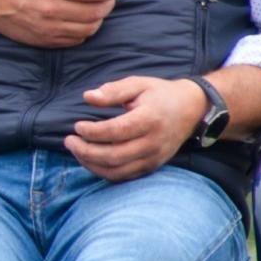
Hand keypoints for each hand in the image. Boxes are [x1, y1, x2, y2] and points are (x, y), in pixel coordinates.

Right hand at [0, 0, 119, 47]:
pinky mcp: (45, 40)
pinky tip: (80, 19)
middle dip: (108, 2)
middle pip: (97, 11)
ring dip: (98, 17)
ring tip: (95, 7)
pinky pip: (76, 39)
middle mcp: (51, 8)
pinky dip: (84, 30)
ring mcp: (48, 27)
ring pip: (90, 28)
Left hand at [65, 76, 206, 180]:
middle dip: (86, 151)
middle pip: (114, 156)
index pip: (116, 131)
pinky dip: (104, 172)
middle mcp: (153, 142)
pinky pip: (125, 176)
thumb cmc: (160, 94)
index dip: (92, 132)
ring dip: (91, 164)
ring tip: (76, 150)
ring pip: (117, 171)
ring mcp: (154, 157)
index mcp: (150, 119)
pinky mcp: (152, 166)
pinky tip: (90, 160)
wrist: (191, 109)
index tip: (76, 126)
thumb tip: (88, 97)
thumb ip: (113, 90)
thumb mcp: (138, 84)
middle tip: (68, 141)